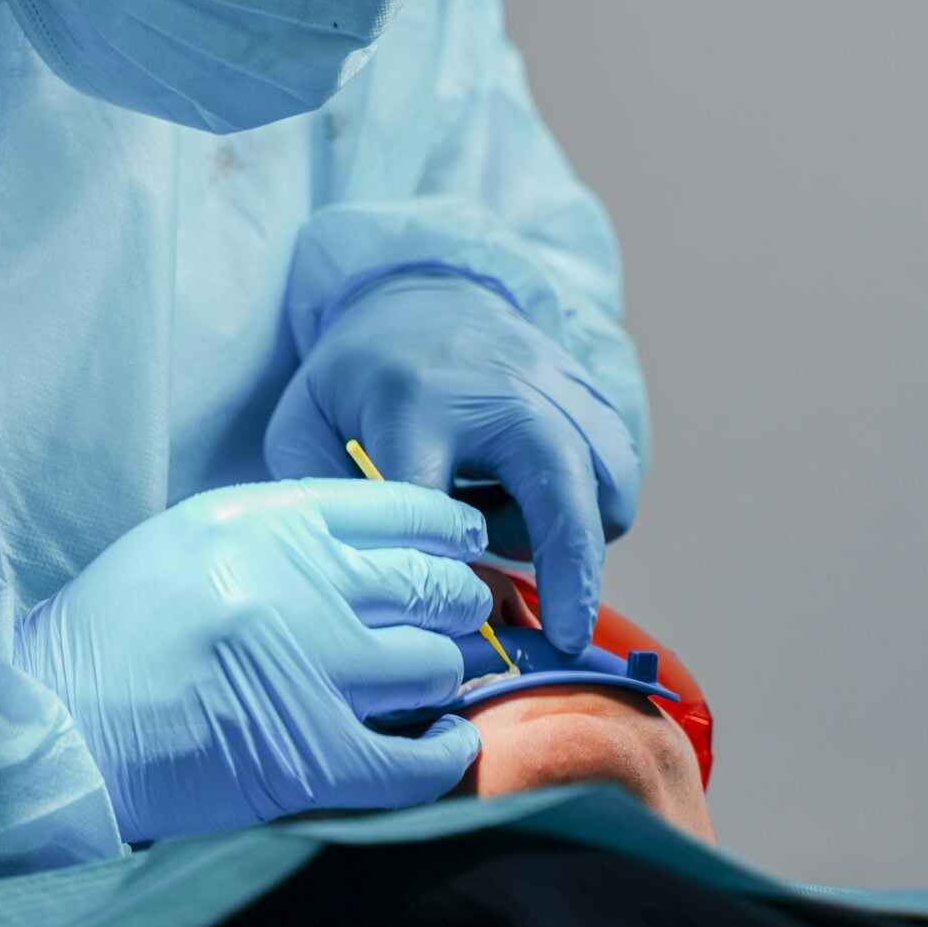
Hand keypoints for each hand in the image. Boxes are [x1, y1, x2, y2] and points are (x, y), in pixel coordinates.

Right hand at [13, 480, 489, 844]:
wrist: (57, 718)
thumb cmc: (118, 625)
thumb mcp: (193, 535)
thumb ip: (285, 530)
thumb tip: (384, 547)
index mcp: (266, 521)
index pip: (402, 508)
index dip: (450, 529)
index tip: (466, 546)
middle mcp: (298, 583)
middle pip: (431, 585)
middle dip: (460, 603)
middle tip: (466, 616)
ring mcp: (310, 670)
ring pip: (436, 666)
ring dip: (448, 675)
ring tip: (439, 680)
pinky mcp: (311, 757)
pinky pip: (418, 760)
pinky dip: (446, 752)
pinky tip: (447, 742)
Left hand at [263, 272, 640, 652]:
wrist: (422, 291)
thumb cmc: (360, 377)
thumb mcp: (307, 423)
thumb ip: (328, 499)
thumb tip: (370, 577)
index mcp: (414, 401)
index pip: (433, 499)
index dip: (443, 564)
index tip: (448, 612)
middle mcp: (498, 389)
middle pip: (555, 485)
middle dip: (567, 566)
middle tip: (567, 635)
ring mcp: (556, 386)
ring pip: (603, 486)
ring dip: (572, 532)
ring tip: (505, 521)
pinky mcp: (594, 393)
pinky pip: (620, 471)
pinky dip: (591, 505)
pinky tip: (535, 496)